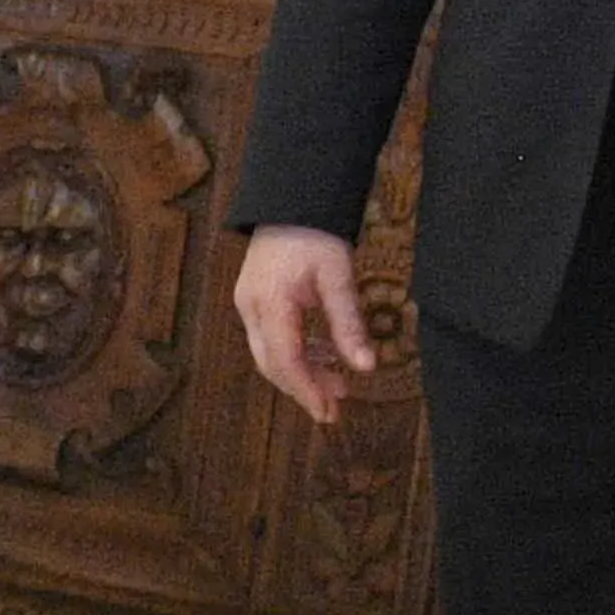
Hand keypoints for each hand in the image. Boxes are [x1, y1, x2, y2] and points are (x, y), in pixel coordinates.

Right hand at [229, 222, 378, 424]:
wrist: (290, 201)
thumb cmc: (314, 235)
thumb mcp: (339, 278)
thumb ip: (349, 324)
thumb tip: (365, 367)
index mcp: (270, 304)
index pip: (285, 359)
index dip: (306, 389)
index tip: (327, 412)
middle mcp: (251, 309)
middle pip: (272, 364)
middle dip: (303, 388)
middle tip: (335, 409)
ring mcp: (248, 305)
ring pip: (270, 354)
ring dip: (302, 373)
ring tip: (338, 385)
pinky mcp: (255, 301)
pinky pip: (272, 339)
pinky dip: (297, 354)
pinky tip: (323, 356)